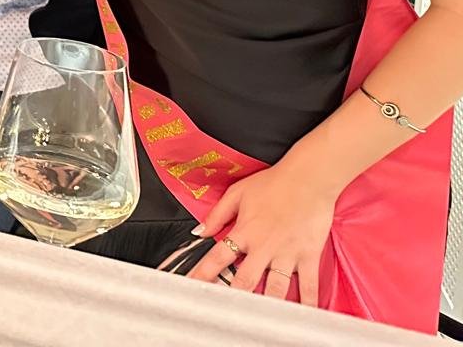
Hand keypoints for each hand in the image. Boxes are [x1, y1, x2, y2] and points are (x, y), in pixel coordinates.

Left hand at [187, 160, 338, 305]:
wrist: (308, 179)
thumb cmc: (273, 183)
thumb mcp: (237, 193)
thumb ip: (217, 214)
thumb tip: (198, 231)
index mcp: (244, 231)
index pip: (217, 258)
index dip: (202, 274)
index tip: (192, 287)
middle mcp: (264, 247)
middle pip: (244, 280)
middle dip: (233, 298)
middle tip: (224, 311)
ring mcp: (287, 254)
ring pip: (274, 288)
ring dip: (266, 305)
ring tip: (258, 321)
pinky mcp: (308, 256)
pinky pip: (308, 285)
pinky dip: (307, 303)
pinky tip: (303, 317)